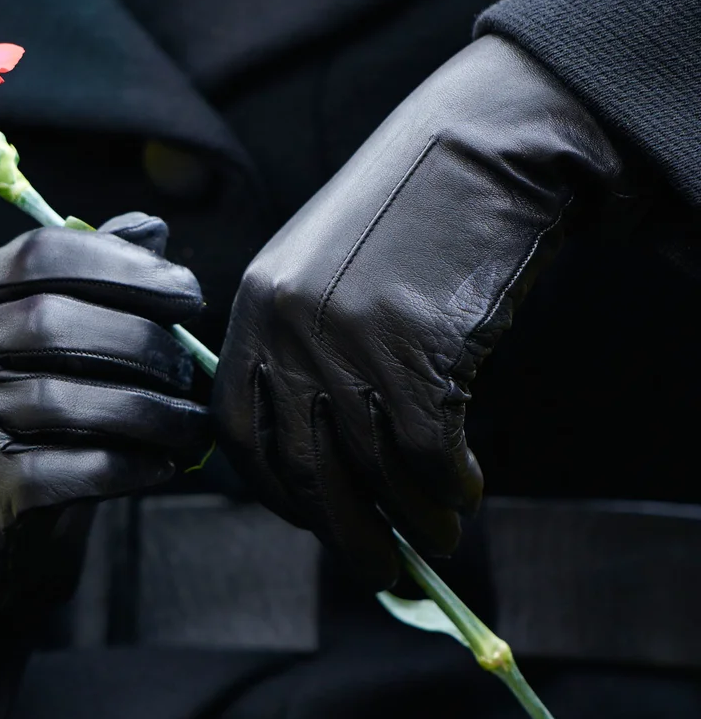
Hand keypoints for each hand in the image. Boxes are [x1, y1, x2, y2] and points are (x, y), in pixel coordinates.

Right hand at [0, 213, 208, 643]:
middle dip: (142, 342)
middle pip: (52, 323)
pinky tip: (164, 462)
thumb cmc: (32, 404)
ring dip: (151, 411)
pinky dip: (131, 465)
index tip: (187, 292)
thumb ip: (94, 278)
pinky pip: (75, 469)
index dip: (120, 264)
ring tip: (194, 423)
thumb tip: (153, 229)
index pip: (40, 255)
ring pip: (66, 402)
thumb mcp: (48, 334)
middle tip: (191, 369)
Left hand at [213, 35, 629, 587]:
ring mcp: (347, 341)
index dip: (275, 491)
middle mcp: (288, 331)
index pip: (238, 432)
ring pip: (369, 470)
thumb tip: (324, 464)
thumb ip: (300, 357)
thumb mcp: (320, 278)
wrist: (481, 147)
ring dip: (408, 521)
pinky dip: (447, 487)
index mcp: (253, 313)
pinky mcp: (414, 349)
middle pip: (300, 469)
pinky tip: (464, 492)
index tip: (311, 521)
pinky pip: (426, 452)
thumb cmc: (405, 220)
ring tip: (438, 541)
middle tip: (378, 571)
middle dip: (341, 532)